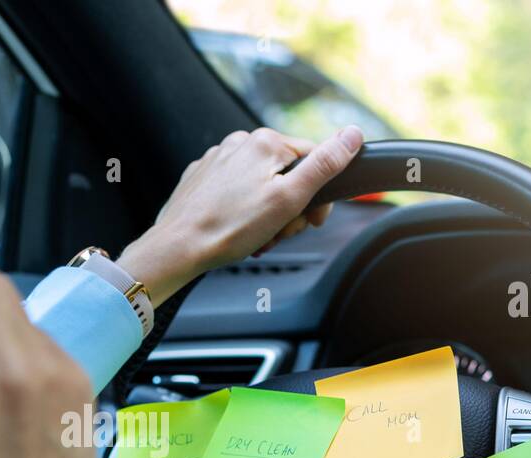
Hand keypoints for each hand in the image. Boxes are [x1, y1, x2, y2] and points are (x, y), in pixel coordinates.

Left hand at [117, 125, 363, 304]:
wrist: (177, 248)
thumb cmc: (229, 228)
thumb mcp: (289, 199)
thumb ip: (324, 165)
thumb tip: (352, 135)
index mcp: (265, 142)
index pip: (313, 160)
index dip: (318, 196)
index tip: (312, 221)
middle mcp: (239, 143)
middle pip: (286, 175)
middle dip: (289, 209)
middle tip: (279, 233)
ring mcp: (218, 160)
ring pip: (260, 186)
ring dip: (267, 215)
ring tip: (257, 237)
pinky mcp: (202, 179)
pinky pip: (234, 193)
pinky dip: (242, 213)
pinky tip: (237, 231)